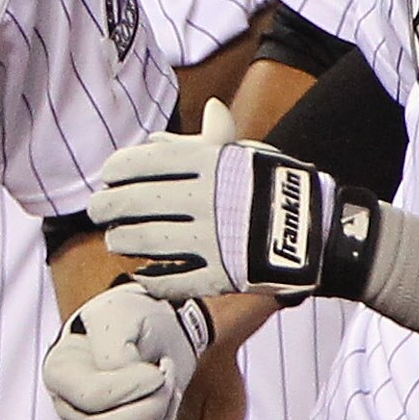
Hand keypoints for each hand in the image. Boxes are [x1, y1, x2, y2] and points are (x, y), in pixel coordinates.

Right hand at [44, 281, 213, 419]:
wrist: (156, 324)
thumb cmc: (132, 315)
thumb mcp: (119, 316)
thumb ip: (114, 350)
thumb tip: (123, 385)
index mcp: (59, 372)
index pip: (92, 397)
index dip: (131, 386)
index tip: (156, 366)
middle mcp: (69, 404)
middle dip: (150, 404)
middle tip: (166, 375)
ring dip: (162, 409)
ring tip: (166, 376)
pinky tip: (168, 396)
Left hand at [91, 100, 342, 301]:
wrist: (321, 231)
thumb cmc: (274, 186)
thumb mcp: (243, 154)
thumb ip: (196, 145)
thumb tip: (151, 139)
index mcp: (210, 164)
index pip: (144, 162)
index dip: (117, 169)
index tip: (107, 175)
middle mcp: (206, 200)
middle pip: (135, 203)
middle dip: (107, 206)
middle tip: (97, 210)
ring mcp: (212, 240)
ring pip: (145, 242)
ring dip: (121, 241)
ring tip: (116, 240)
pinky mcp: (220, 275)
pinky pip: (172, 280)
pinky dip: (151, 278)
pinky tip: (141, 273)